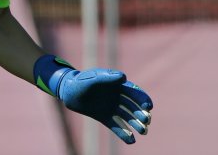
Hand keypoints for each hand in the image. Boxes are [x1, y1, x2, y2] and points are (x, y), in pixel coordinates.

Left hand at [34, 55, 152, 143]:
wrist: (69, 92)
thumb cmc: (81, 81)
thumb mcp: (93, 77)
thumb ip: (107, 77)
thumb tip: (123, 77)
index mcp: (117, 85)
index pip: (134, 92)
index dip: (143, 99)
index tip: (148, 106)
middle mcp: (117, 97)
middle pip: (133, 106)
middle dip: (141, 113)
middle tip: (147, 120)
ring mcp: (112, 108)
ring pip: (127, 117)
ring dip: (136, 124)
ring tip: (144, 131)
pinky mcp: (105, 118)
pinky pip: (117, 127)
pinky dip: (124, 134)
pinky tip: (131, 140)